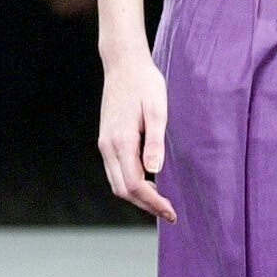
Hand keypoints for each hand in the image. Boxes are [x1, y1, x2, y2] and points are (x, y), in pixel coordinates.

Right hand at [98, 53, 175, 221]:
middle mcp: (108, 146)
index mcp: (121, 141)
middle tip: (169, 213)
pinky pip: (116, 171)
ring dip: (137, 197)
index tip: (171, 212)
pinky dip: (131, 184)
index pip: (135, 185)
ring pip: (117, 183)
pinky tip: (149, 182)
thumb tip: (154, 171)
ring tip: (161, 202)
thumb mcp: (157, 109)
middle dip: (145, 205)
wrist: (123, 64)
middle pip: (123, 190)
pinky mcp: (107, 140)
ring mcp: (105, 144)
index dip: (153, 202)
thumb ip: (155, 141)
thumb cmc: (145, 83)